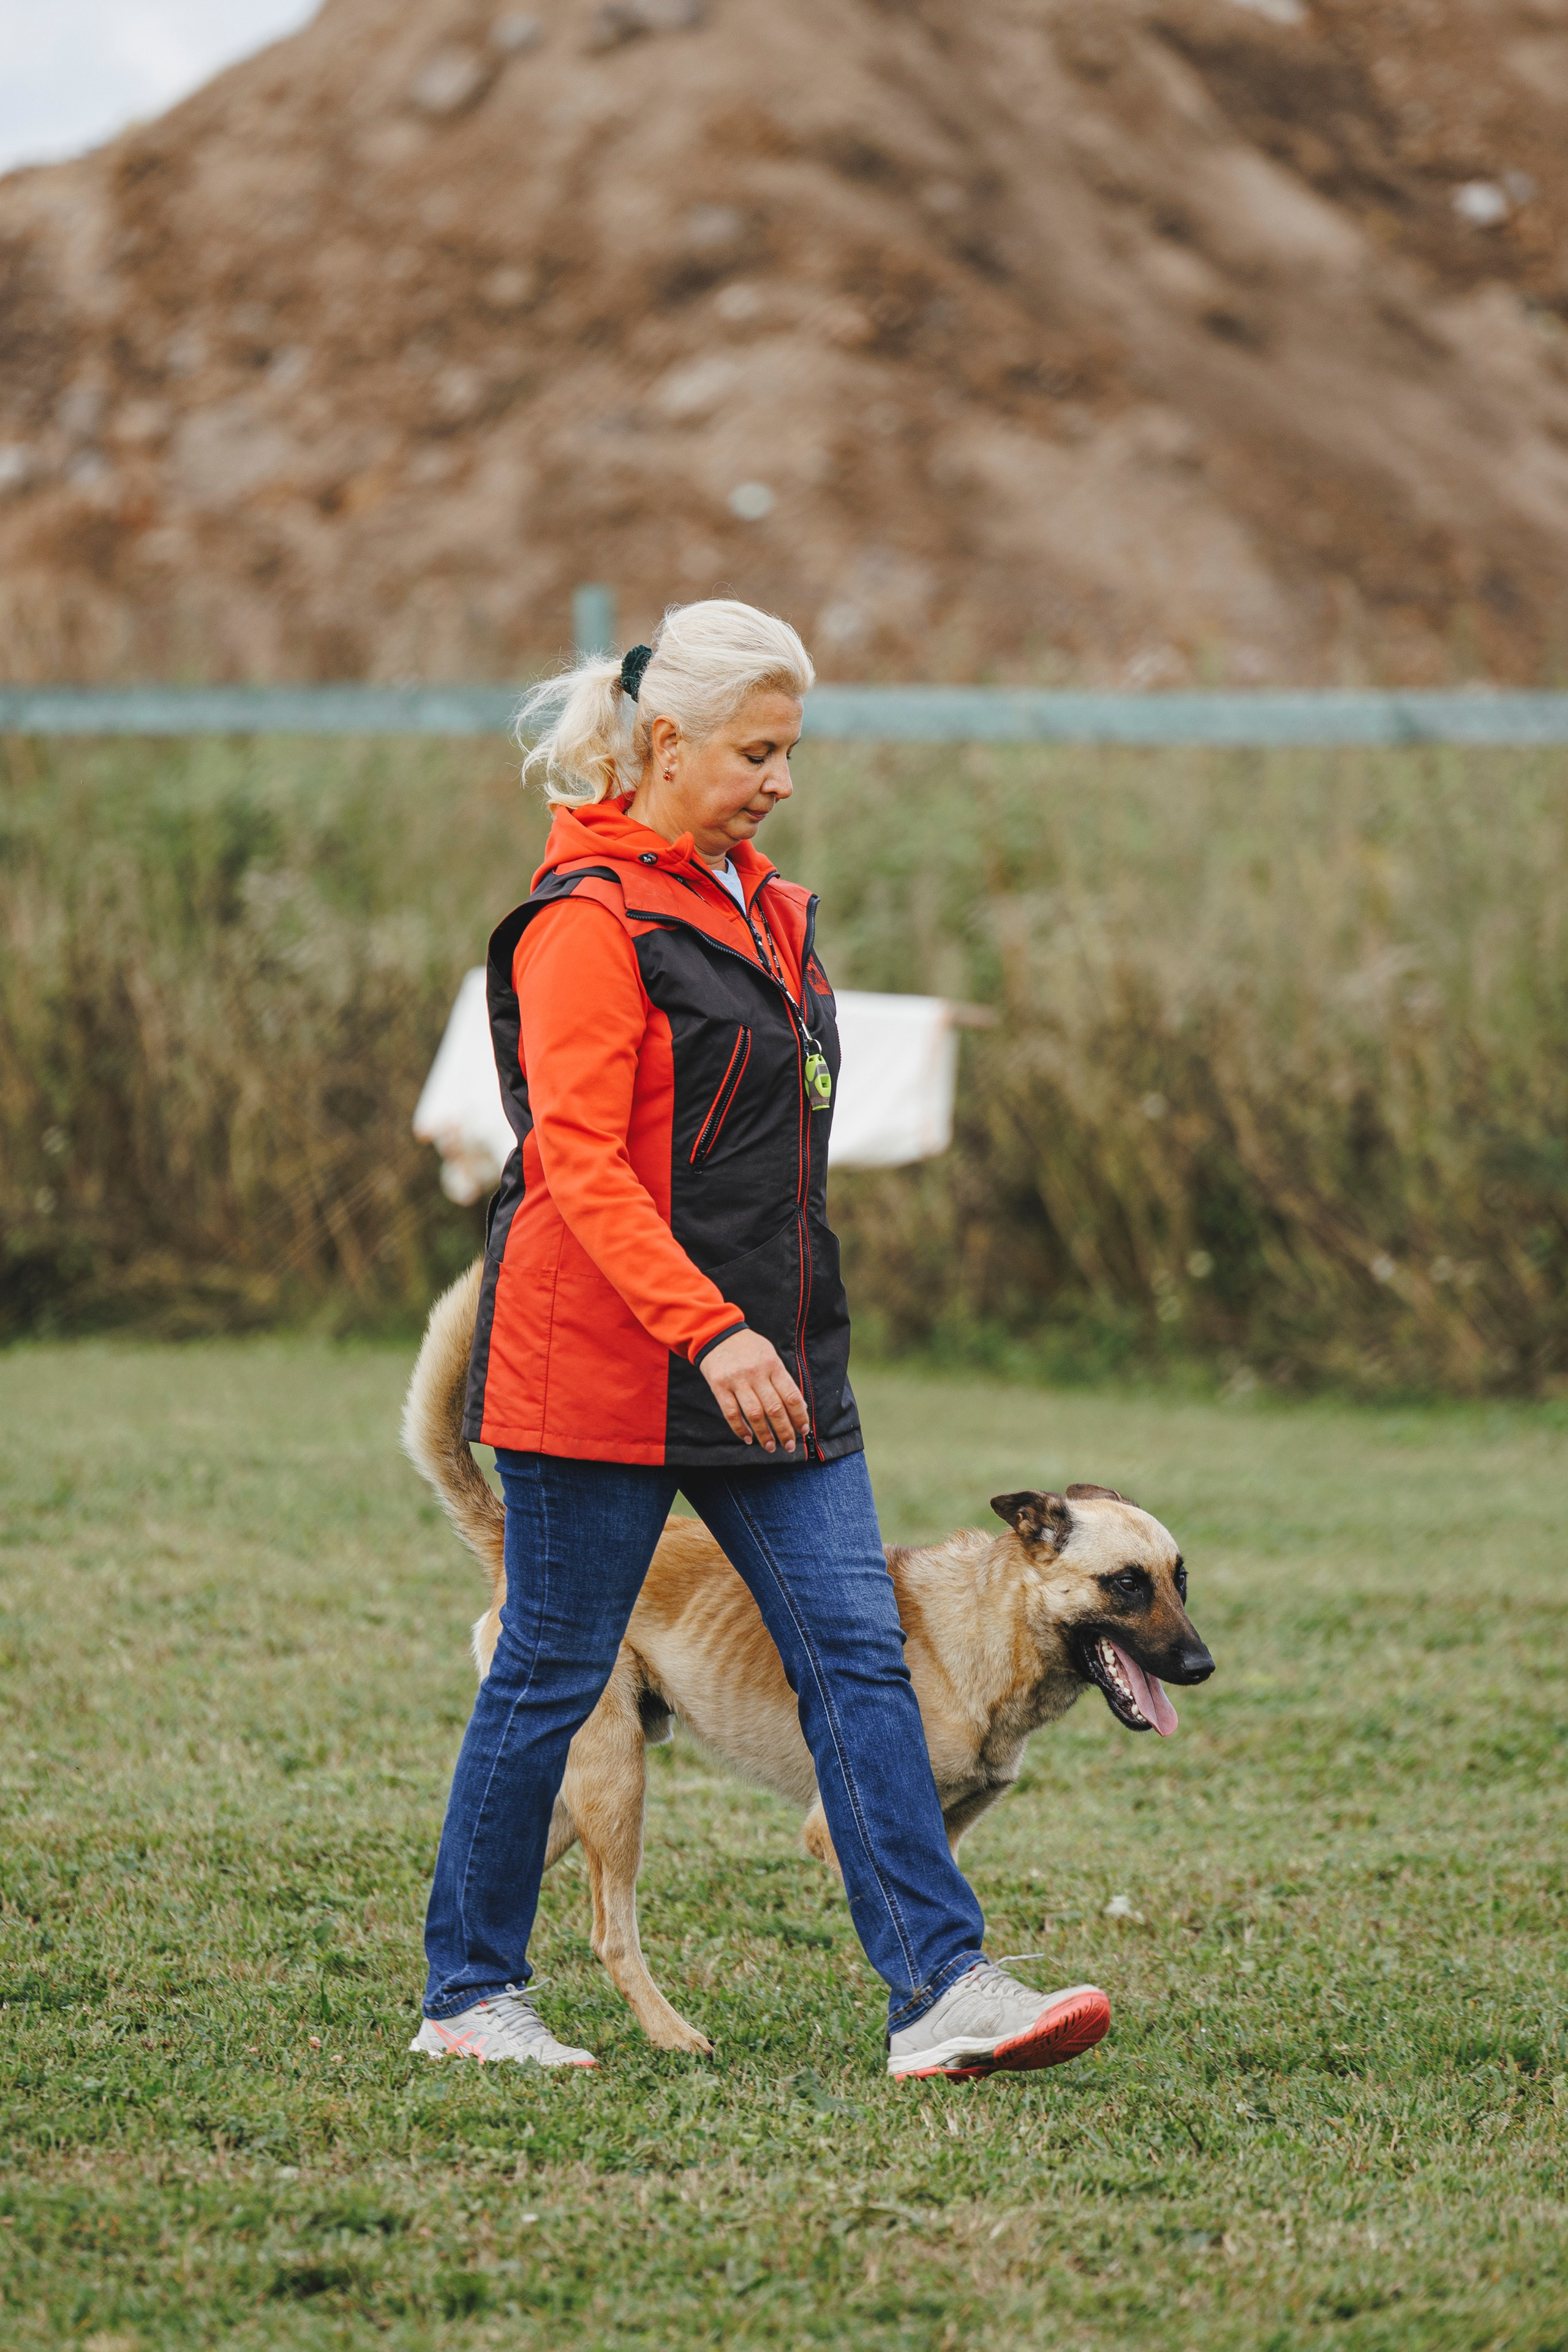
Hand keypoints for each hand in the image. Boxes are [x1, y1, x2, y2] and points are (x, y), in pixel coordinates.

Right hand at [699, 1329, 808, 1453]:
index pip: (791, 1395)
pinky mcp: (719, 1387)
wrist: (716, 1333)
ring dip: (764, 1435)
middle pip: (774, 1408)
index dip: (799, 1416)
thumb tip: (799, 1407)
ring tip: (770, 1447)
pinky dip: (740, 1429)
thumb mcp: (770, 1356)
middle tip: (789, 1446)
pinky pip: (731, 1413)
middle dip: (784, 1431)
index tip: (803, 1430)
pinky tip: (748, 1438)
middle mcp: (756, 1373)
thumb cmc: (748, 1347)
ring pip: (754, 1414)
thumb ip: (783, 1380)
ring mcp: (737, 1380)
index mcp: (773, 1365)